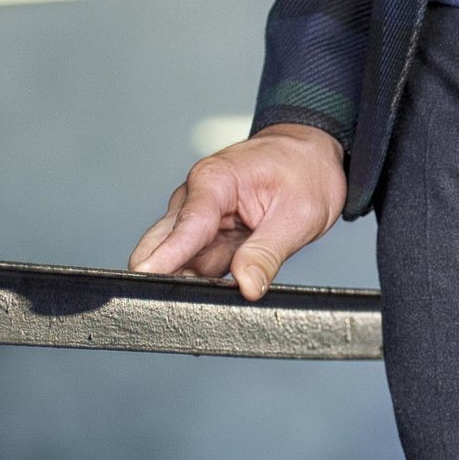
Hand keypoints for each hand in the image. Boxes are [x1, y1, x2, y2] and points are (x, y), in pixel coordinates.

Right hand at [129, 123, 346, 301]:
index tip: (147, 277)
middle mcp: (196, 198)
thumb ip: (267, 253)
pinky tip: (216, 290)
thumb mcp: (298, 215)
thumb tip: (247, 285)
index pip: (185, 225)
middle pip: (163, 243)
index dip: (166, 255)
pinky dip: (202, 280)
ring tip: (209, 298)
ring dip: (187, 280)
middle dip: (165, 273)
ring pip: (177, 260)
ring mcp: (199, 219)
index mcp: (215, 181)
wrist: (311, 157)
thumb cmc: (305, 171)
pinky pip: (196, 264)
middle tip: (178, 302)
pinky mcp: (208, 237)